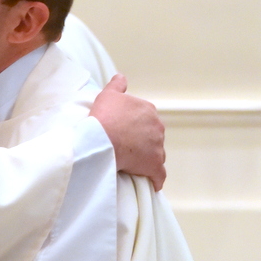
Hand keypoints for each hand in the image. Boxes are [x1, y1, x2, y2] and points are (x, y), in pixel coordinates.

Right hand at [89, 74, 165, 190]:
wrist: (102, 140)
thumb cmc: (104, 117)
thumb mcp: (107, 95)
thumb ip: (117, 85)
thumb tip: (121, 77)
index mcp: (148, 109)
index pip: (146, 118)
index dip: (134, 125)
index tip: (123, 131)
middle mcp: (157, 126)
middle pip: (153, 136)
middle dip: (143, 141)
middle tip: (125, 147)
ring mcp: (157, 146)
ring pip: (156, 154)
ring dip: (147, 158)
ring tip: (132, 163)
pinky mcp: (155, 165)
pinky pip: (159, 174)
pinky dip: (156, 179)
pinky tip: (152, 183)